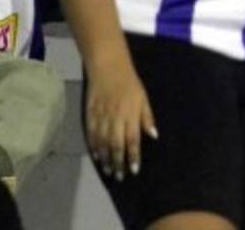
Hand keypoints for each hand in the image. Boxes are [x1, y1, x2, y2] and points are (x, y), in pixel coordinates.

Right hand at [84, 64, 157, 180]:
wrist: (108, 68)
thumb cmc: (130, 84)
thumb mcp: (144, 98)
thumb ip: (147, 117)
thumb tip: (153, 136)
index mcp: (130, 114)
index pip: (132, 140)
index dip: (133, 156)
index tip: (134, 170)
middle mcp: (115, 118)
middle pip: (116, 145)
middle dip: (118, 162)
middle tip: (119, 176)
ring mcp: (101, 117)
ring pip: (103, 143)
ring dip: (105, 158)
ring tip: (108, 171)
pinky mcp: (90, 114)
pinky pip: (91, 134)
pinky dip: (94, 147)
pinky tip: (97, 156)